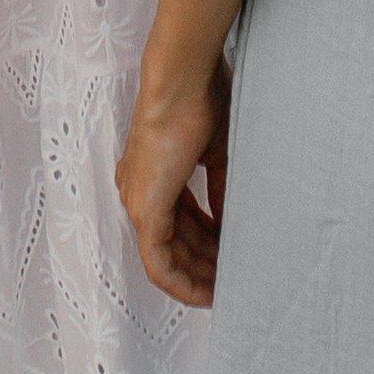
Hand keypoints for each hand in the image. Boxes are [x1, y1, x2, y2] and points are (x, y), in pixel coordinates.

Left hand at [118, 54, 231, 308]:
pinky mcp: (146, 211)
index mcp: (154, 173)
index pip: (181, 220)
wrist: (183, 80)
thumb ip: (220, 189)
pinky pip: (159, 265)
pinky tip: (205, 293)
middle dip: (205, 266)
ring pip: (167, 260)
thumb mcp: (217, 153)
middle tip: (233, 280)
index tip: (230, 256)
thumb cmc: (201, 100)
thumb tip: (229, 221)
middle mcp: (140, 191)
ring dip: (197, 278)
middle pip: (176, 243)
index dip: (207, 243)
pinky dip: (182, 283)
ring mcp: (140, 202)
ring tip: (226, 290)